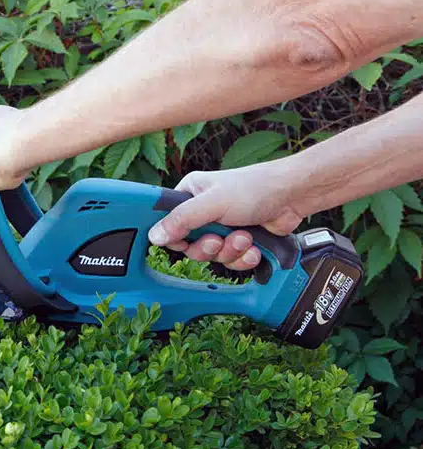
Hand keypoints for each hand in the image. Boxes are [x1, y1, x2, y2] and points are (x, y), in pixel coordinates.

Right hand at [147, 163, 304, 270]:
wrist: (293, 196)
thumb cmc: (256, 188)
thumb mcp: (212, 203)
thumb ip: (181, 220)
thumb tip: (154, 236)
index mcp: (190, 195)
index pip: (167, 223)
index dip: (174, 237)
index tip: (185, 241)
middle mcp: (203, 212)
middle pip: (190, 245)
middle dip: (209, 247)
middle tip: (219, 240)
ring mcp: (222, 227)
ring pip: (212, 256)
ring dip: (230, 251)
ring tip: (245, 237)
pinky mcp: (239, 240)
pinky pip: (231, 260)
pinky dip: (243, 257)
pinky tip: (254, 247)